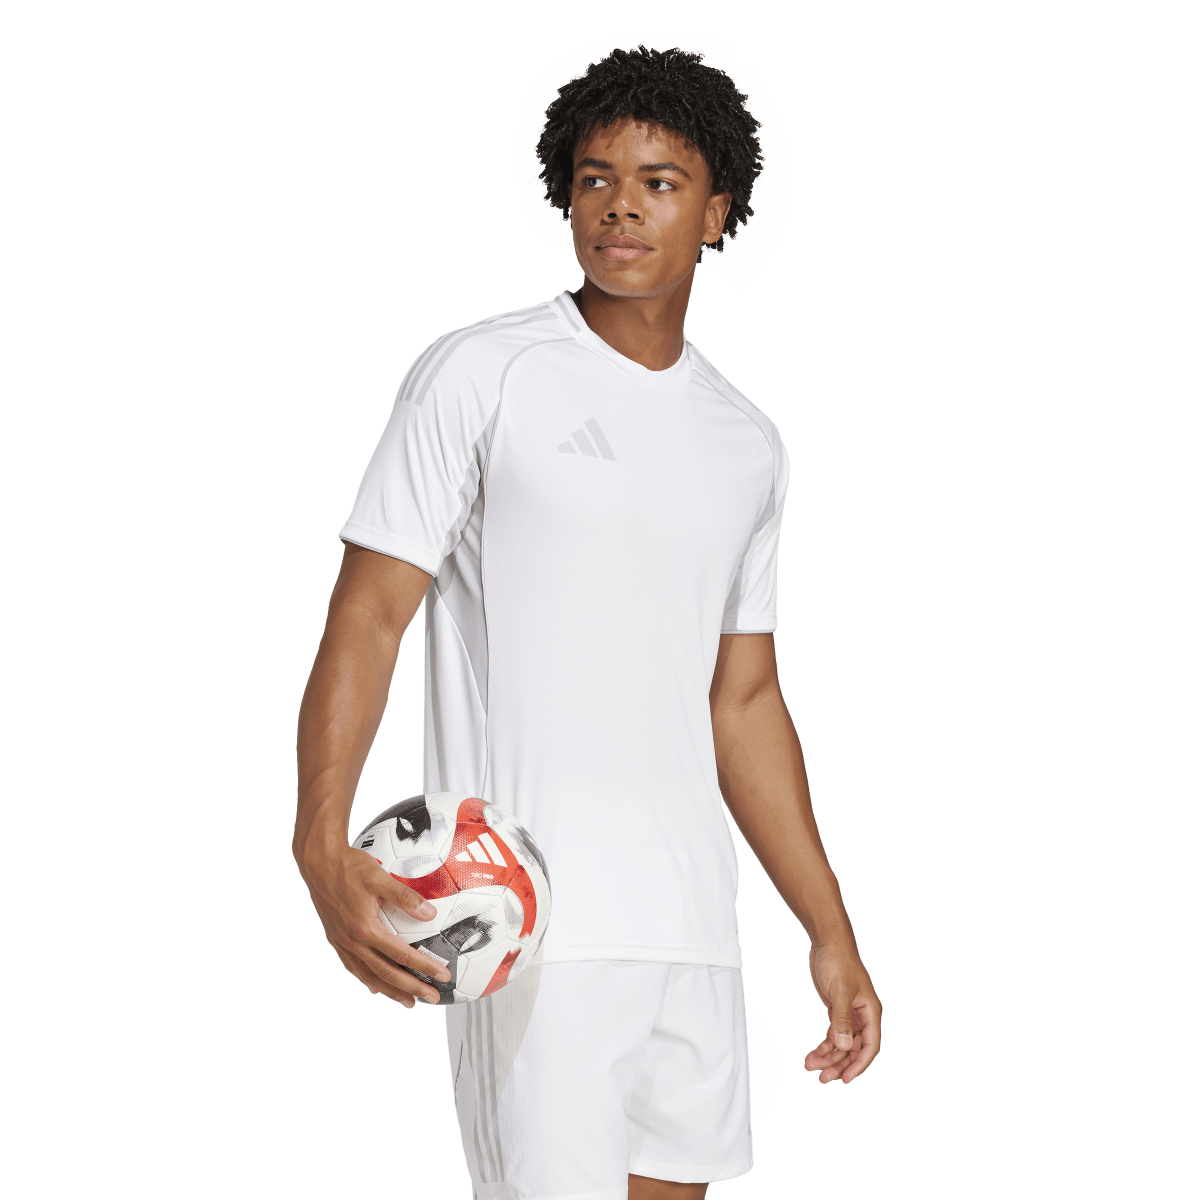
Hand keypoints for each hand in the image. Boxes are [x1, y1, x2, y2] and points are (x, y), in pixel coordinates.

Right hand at [298, 844, 451, 1008]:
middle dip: (411, 988)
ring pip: (368, 976)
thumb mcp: (379, 877)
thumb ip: (404, 896)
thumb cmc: (348, 866)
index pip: (401, 954)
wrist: (318, 863)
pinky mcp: (335, 939)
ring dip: (390, 991)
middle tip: (431, 997)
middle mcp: (352, 941)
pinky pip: (353, 967)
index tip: (442, 975)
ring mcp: (342, 943)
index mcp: (365, 928)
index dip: (424, 966)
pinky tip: (375, 987)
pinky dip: (367, 980)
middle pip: (385, 973)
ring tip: (408, 1002)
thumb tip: (429, 913)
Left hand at [803, 939, 881, 1083]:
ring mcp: (849, 1015)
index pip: (870, 1046)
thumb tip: (844, 1046)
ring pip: (842, 1044)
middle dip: (839, 1064)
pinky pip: (833, 1035)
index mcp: (870, 1012)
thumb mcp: (840, 991)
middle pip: (854, 1049)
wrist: (827, 942)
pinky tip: (813, 1055)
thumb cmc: (839, 961)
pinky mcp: (837, 1011)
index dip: (859, 1064)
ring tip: (811, 1066)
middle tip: (823, 1078)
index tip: (845, 1078)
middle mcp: (862, 1016)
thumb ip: (842, 1019)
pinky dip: (823, 1046)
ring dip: (828, 1057)